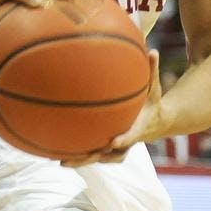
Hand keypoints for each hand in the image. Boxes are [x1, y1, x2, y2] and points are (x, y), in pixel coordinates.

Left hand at [62, 50, 163, 166]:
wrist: (154, 123)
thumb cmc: (152, 103)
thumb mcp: (154, 87)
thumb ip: (153, 70)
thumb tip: (153, 49)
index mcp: (138, 129)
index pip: (131, 136)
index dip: (123, 140)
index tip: (113, 141)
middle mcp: (126, 142)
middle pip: (110, 154)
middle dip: (96, 156)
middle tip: (82, 155)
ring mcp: (115, 148)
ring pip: (98, 158)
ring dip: (81, 160)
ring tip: (61, 161)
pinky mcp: (106, 148)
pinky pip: (91, 153)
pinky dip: (77, 155)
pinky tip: (56, 154)